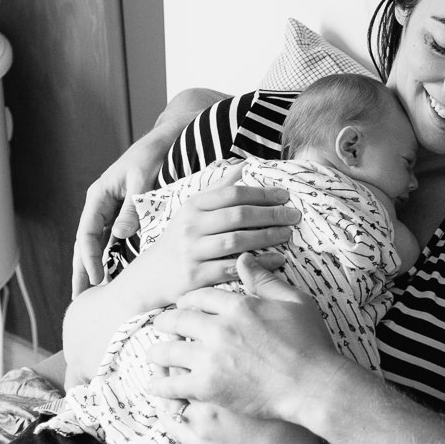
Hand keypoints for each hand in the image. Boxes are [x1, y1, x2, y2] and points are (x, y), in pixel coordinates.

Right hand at [71, 130, 175, 296]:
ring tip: (91, 295)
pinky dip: (111, 259)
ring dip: (93, 268)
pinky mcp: (125, 215)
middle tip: (78, 298)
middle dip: (81, 270)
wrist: (169, 138)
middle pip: (85, 244)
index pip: (87, 234)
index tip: (96, 280)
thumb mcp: (142, 177)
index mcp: (99, 196)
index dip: (89, 259)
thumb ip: (132, 205)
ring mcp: (111, 211)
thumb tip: (120, 235)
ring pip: (97, 245)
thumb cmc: (155, 153)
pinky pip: (113, 241)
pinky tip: (113, 276)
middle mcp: (101, 205)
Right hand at [113, 168, 298, 309]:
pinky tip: (276, 259)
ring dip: (267, 237)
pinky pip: (233, 268)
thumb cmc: (179, 239)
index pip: (232, 194)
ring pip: (237, 241)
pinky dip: (258, 264)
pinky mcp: (196, 278)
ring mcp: (192, 252)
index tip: (284, 195)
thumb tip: (244, 165)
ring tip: (288, 234)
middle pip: (238, 216)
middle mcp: (190, 227)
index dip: (261, 193)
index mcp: (192, 206)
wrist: (150, 277)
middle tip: (294, 215)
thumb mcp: (192, 210)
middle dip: (270, 214)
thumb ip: (218, 189)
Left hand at [148, 254, 352, 425]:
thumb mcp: (295, 302)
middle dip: (165, 321)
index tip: (184, 306)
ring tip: (152, 354)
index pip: (200, 295)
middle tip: (160, 325)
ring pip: (169, 350)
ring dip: (157, 351)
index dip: (189, 300)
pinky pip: (172, 384)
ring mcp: (211, 358)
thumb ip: (265, 280)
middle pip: (178, 318)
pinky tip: (153, 386)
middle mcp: (219, 328)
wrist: (313, 385)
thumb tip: (244, 258)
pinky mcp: (208, 387)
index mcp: (239, 306)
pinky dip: (159, 385)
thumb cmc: (310, 343)